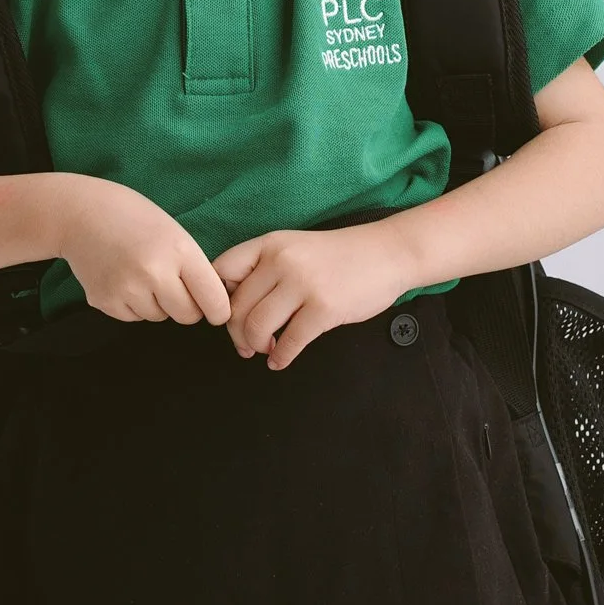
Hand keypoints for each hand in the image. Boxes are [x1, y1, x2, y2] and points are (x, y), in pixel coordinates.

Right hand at [56, 177, 231, 326]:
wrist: (79, 214)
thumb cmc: (132, 217)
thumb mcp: (174, 232)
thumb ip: (193, 267)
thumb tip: (210, 306)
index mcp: (179, 250)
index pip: (213, 300)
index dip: (218, 310)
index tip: (216, 311)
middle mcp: (154, 273)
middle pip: (187, 316)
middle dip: (185, 305)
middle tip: (171, 282)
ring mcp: (127, 290)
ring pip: (159, 317)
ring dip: (156, 303)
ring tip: (140, 273)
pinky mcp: (105, 302)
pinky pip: (133, 317)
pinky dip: (132, 305)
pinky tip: (122, 278)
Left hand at [214, 223, 413, 369]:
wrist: (387, 253)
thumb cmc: (339, 257)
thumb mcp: (295, 248)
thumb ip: (264, 268)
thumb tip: (233, 308)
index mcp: (270, 244)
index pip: (221, 271)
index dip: (216, 299)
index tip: (226, 315)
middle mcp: (282, 261)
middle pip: (237, 307)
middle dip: (236, 333)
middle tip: (245, 345)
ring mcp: (303, 285)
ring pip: (257, 327)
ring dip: (256, 346)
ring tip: (266, 349)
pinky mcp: (324, 309)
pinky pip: (290, 342)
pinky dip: (281, 357)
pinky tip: (281, 359)